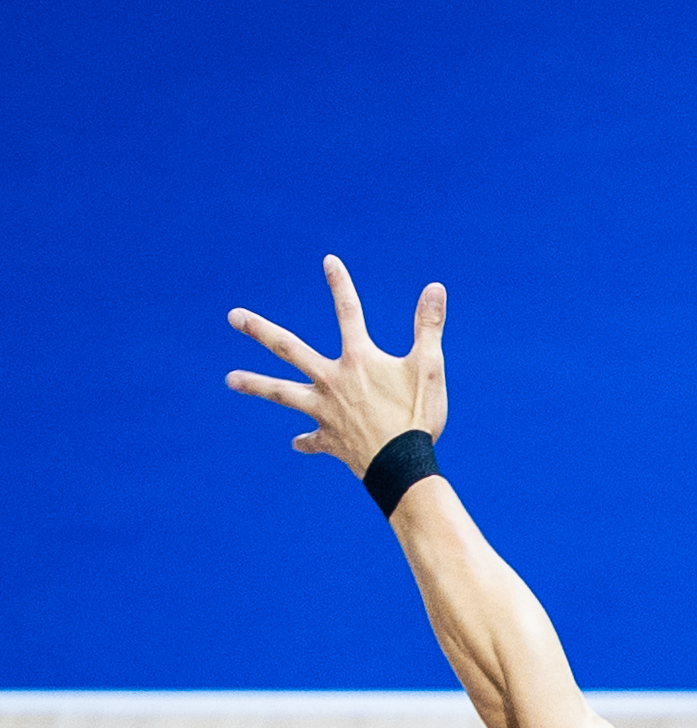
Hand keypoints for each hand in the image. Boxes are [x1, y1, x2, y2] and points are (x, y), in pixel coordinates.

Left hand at [225, 256, 446, 475]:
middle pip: (289, 349)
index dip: (340, 285)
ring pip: (283, 393)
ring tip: (230, 378)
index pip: (349, 312)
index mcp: (358, 360)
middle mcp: (332, 381)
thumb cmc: (418, 416)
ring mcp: (325, 410)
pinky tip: (297, 442)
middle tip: (233, 316)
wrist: (402, 467)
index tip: (328, 260)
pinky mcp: (329, 439)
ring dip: (256, 384)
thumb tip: (435, 287)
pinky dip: (306, 440)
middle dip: (260, 331)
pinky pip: (312, 440)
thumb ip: (429, 326)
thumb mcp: (429, 367)